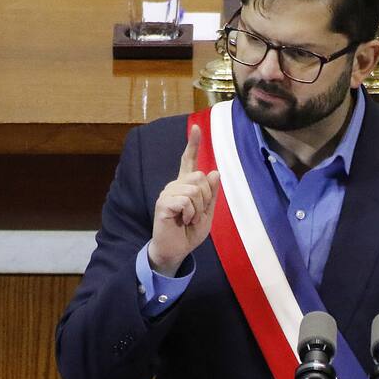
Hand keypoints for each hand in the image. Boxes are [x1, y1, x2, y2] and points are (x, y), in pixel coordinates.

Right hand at [148, 124, 219, 274]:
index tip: (196, 127)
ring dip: (198, 209)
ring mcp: (168, 193)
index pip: (189, 161)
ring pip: (194, 190)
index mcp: (186, 186)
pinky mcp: (163, 203)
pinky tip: (182, 221)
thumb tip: (214, 172)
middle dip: (205, 197)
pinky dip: (190, 213)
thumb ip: (211, 194)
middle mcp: (175, 185)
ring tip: (189, 219)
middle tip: (197, 213)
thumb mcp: (208, 213)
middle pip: (199, 177)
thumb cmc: (190, 232)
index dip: (193, 144)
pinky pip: (185, 201)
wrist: (176, 250)